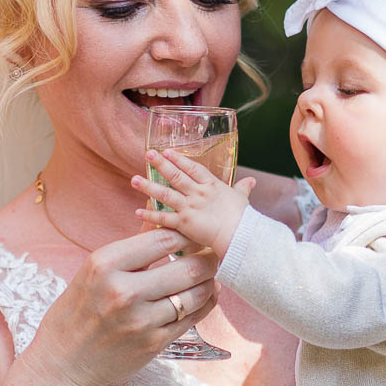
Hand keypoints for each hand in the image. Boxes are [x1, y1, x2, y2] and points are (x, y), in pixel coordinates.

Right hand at [22, 226, 218, 385]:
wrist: (63, 363)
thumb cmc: (77, 312)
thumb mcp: (94, 271)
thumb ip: (132, 248)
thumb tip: (161, 219)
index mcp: (105, 264)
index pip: (164, 239)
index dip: (188, 234)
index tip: (196, 233)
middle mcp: (124, 291)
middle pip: (188, 267)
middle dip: (208, 258)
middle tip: (214, 253)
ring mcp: (141, 320)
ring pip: (196, 294)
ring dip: (210, 282)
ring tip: (210, 274)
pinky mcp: (154, 344)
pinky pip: (192, 318)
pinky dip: (204, 304)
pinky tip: (204, 296)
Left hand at [132, 148, 255, 258]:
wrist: (240, 235)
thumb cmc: (243, 218)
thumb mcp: (242, 198)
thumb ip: (243, 188)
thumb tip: (252, 181)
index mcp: (211, 185)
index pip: (192, 168)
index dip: (179, 159)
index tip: (166, 151)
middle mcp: (198, 193)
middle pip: (176, 176)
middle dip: (161, 164)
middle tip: (147, 154)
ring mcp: (190, 207)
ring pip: (165, 194)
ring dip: (148, 186)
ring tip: (134, 179)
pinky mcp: (185, 223)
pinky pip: (164, 218)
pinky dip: (150, 214)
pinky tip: (137, 211)